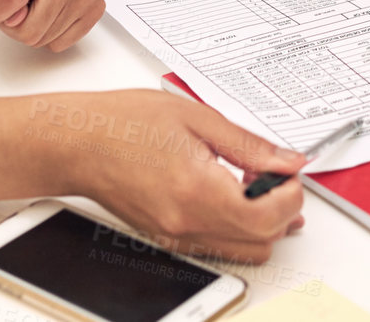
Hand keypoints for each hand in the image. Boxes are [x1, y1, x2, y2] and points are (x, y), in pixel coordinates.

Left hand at [0, 0, 105, 51]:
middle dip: (10, 24)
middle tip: (11, 5)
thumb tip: (14, 18)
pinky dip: (48, 33)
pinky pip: (62, 42)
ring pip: (44, 39)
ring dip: (29, 27)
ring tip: (30, 3)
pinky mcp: (95, 6)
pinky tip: (46, 11)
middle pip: (28, 29)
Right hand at [60, 90, 306, 263]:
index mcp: (198, 191)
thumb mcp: (198, 118)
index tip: (289, 172)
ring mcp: (176, 236)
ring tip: (254, 184)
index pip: (267, 217)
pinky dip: (235, 227)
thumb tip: (287, 161)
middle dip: (281, 210)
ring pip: (242, 252)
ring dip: (260, 224)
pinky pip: (217, 246)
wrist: (79, 142)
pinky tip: (230, 193)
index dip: (290, 194)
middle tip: (275, 175)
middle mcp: (187, 224)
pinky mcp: (168, 238)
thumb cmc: (125, 123)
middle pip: (261, 242)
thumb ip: (249, 145)